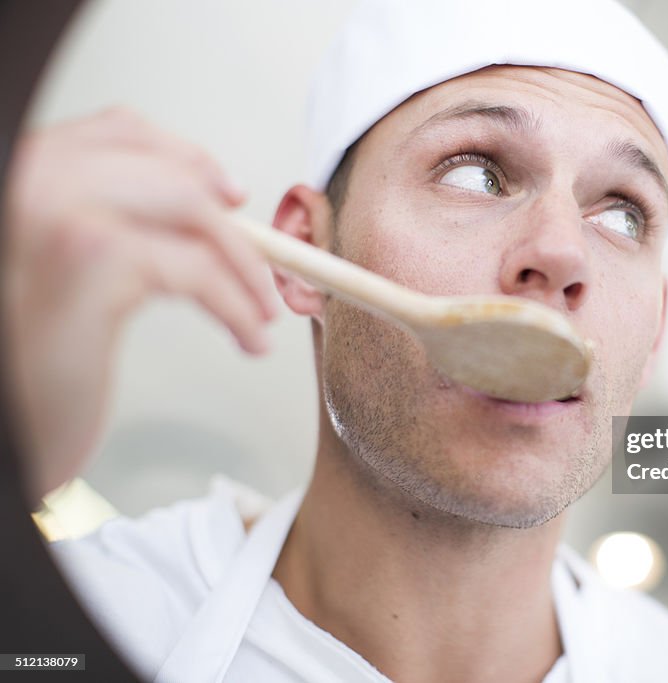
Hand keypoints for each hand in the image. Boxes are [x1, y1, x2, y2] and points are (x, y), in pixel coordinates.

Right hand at [2, 108, 278, 502]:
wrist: (9, 430)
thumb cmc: (33, 357)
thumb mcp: (69, 269)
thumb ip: (116, 218)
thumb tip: (214, 198)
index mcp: (25, 174)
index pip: (118, 131)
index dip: (187, 158)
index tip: (231, 194)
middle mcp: (29, 179)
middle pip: (166, 173)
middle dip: (231, 226)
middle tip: (263, 269)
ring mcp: (52, 212)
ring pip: (192, 213)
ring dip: (245, 269)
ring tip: (261, 312)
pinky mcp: (89, 260)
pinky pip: (197, 270)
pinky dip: (238, 307)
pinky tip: (249, 339)